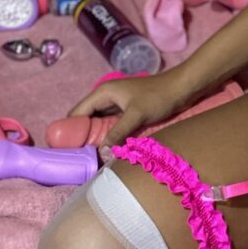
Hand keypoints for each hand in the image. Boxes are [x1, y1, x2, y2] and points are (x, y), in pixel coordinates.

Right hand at [67, 70, 189, 149]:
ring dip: (94, 140)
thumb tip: (101, 154)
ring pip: (98, 125)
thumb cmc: (159, 96)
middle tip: (78, 161)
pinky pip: (110, 127)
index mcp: (102, 93)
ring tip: (90, 160)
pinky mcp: (126, 113)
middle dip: (80, 139)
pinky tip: (107, 152)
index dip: (67, 132)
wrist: (183, 87)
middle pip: (85, 121)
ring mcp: (116, 105)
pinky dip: (107, 138)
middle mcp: (106, 98)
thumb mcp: (136, 115)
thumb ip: (118, 133)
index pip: (76, 114)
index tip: (64, 153)